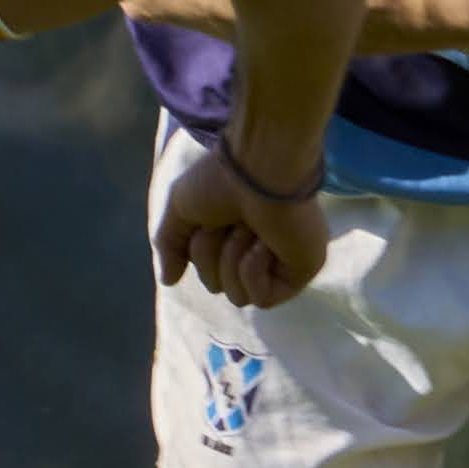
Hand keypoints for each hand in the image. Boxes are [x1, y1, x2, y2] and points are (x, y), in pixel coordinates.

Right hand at [154, 138, 329, 308]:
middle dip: (212, 254)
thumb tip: (169, 282)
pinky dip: (253, 272)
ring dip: (232, 259)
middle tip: (230, 221)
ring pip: (238, 297)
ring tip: (249, 229)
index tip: (209, 219)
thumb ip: (170, 246)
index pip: (205, 269)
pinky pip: (262, 299)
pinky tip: (263, 244)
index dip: (198, 249)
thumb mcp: (180, 209)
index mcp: (233, 236)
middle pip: (216, 285)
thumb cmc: (221, 180)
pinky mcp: (299, 271)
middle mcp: (256, 250)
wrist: (260, 168)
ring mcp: (280, 263)